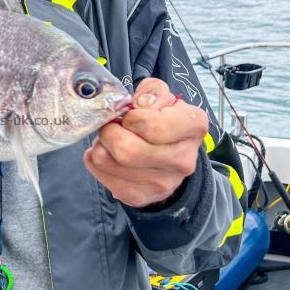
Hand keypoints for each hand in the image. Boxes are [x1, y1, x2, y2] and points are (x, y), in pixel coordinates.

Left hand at [83, 77, 207, 208]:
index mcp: (193, 127)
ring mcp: (163, 183)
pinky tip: (109, 155)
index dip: (131, 118)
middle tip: (111, 126)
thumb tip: (137, 105)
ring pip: (107, 161)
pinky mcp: (140, 197)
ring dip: (100, 145)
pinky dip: (96, 161)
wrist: (170, 157)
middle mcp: (183, 159)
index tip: (129, 116)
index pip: (153, 127)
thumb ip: (150, 92)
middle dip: (109, 132)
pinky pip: (101, 175)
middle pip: (127, 150)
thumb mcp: (162, 97)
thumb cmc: (163, 120)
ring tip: (110, 139)